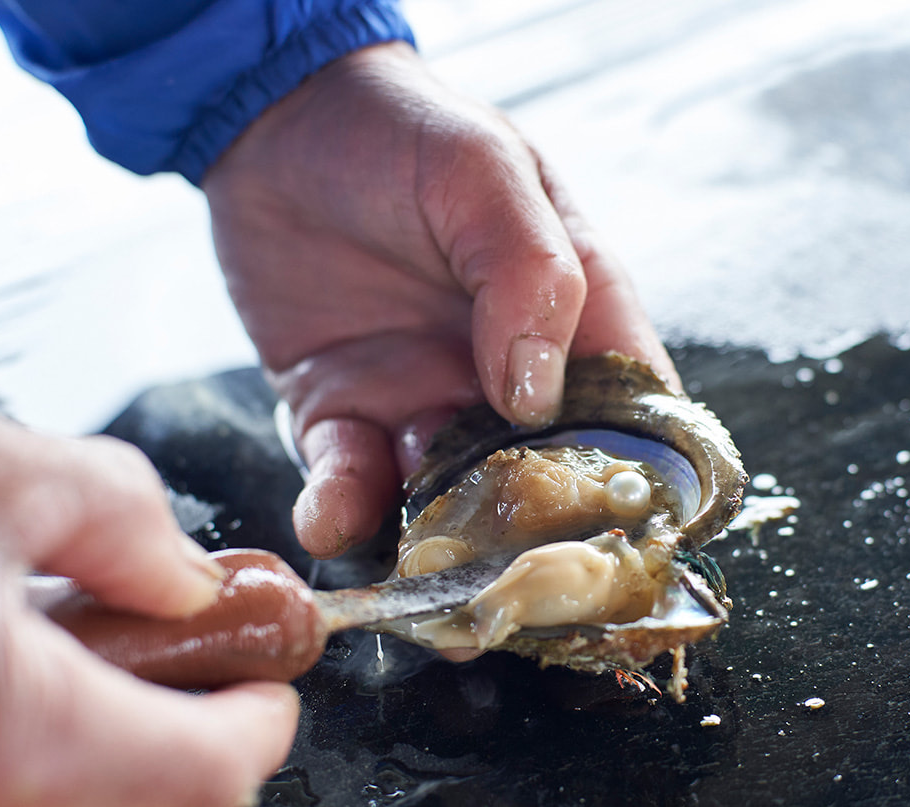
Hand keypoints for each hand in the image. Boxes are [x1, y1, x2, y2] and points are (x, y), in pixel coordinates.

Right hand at [0, 405, 298, 806]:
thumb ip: (122, 521)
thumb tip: (183, 578)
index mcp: (6, 740)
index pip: (209, 778)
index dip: (259, 725)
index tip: (263, 683)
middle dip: (179, 749)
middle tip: (163, 666)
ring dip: (91, 776)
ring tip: (53, 673)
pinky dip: (8, 787)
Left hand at [202, 41, 679, 558]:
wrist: (271, 119)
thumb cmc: (402, 129)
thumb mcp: (485, 171)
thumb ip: (531, 272)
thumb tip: (536, 398)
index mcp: (573, 313)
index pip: (630, 408)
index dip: (637, 475)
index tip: (622, 532)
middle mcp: (505, 372)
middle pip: (543, 480)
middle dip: (533, 536)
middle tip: (518, 583)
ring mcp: (424, 399)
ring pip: (448, 501)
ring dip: (442, 543)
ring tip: (434, 583)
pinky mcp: (342, 413)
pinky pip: (349, 481)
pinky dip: (343, 511)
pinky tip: (331, 518)